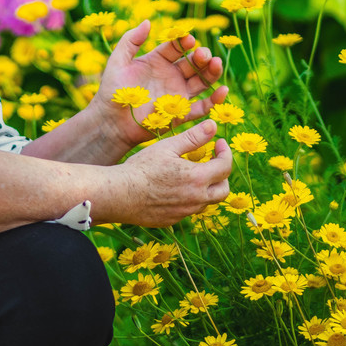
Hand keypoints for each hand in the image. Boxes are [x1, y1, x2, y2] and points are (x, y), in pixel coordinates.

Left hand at [91, 20, 227, 152]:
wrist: (111, 122)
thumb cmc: (113, 92)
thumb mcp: (118, 62)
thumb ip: (131, 41)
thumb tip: (147, 21)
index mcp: (158, 60)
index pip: (176, 47)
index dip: (183, 42)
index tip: (187, 39)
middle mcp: (172, 75)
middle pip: (193, 62)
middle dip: (202, 56)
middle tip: (204, 54)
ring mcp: (178, 94)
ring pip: (202, 81)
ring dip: (212, 72)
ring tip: (217, 64)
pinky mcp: (181, 114)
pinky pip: (202, 107)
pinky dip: (214, 100)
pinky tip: (223, 91)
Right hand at [110, 120, 231, 226]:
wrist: (119, 194)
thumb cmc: (142, 167)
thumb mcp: (168, 147)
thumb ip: (194, 137)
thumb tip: (213, 125)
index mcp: (197, 178)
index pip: (225, 167)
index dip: (225, 153)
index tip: (219, 143)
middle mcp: (196, 199)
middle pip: (223, 190)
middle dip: (223, 174)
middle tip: (212, 161)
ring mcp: (185, 212)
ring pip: (207, 201)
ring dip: (206, 187)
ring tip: (193, 173)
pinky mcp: (173, 220)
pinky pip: (189, 209)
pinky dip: (190, 198)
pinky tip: (175, 187)